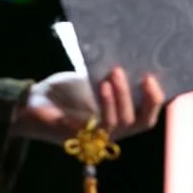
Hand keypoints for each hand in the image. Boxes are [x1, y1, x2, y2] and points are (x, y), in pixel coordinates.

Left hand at [17, 67, 165, 144]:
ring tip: (116, 72)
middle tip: (147, 76)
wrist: (34, 101)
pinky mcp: (84, 137)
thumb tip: (133, 54)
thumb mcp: (92, 78)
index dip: (159, 99)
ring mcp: (100, 136)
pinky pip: (104, 124)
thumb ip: (112, 75)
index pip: (148, 112)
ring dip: (123, 95)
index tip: (158, 76)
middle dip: (150, 99)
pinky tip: (103, 85)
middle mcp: (115, 130)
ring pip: (126, 122)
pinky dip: (106, 103)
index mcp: (121, 116)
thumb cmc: (64, 90)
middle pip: (144, 121)